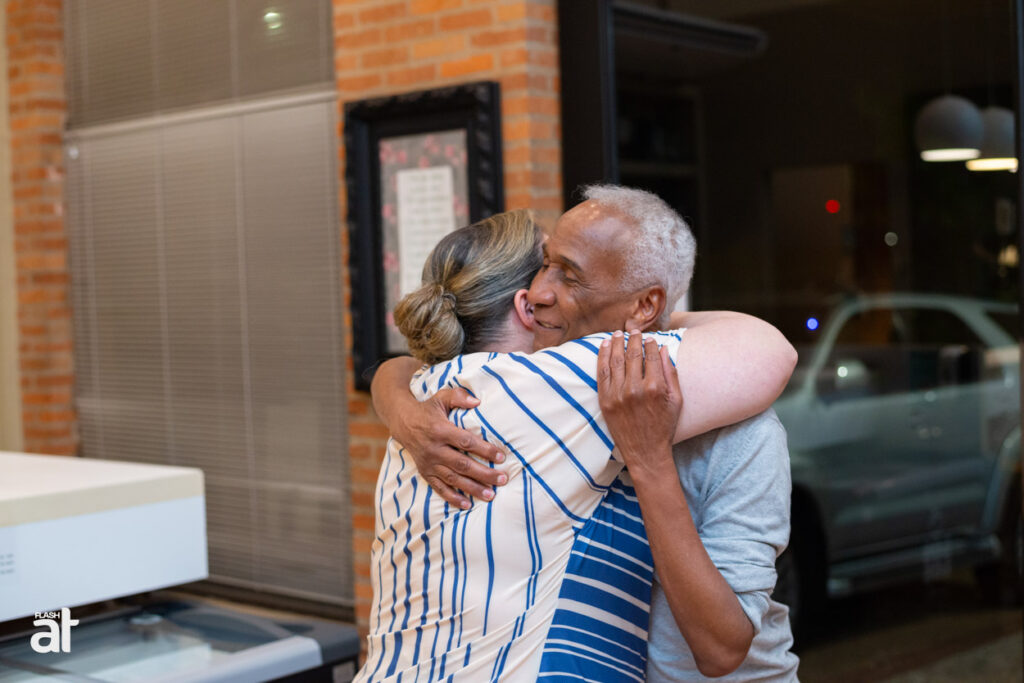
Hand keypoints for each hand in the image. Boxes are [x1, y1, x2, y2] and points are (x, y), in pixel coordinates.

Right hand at [390, 387, 506, 508]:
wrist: (402, 422)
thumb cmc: (428, 409)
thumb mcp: (441, 397)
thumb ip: (459, 397)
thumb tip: (478, 401)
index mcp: (441, 430)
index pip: (466, 442)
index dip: (485, 450)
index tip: (501, 457)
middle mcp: (434, 449)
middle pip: (463, 464)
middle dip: (484, 473)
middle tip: (502, 479)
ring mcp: (429, 462)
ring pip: (453, 478)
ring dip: (472, 488)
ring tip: (491, 495)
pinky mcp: (425, 472)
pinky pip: (439, 488)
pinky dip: (452, 497)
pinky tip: (467, 504)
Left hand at [597, 330, 681, 478]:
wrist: (645, 452)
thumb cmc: (663, 426)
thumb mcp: (676, 400)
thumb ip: (670, 373)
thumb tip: (663, 349)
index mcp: (654, 388)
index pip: (650, 356)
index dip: (650, 344)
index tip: (650, 338)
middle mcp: (634, 389)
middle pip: (632, 355)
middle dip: (633, 339)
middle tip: (633, 330)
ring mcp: (617, 395)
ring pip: (615, 361)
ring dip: (616, 344)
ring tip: (618, 334)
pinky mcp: (605, 401)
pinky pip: (602, 373)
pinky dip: (603, 357)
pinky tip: (605, 346)